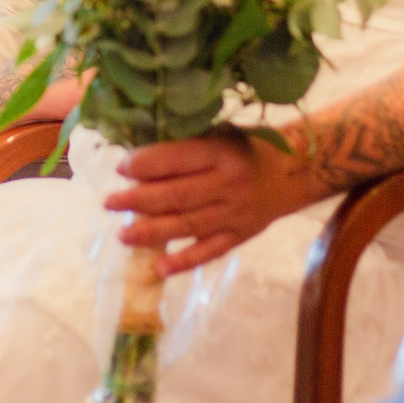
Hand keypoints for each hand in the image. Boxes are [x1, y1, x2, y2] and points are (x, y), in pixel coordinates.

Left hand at [105, 129, 320, 276]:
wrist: (293, 170)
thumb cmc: (245, 146)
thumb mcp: (220, 134)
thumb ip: (186, 147)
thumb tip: (137, 162)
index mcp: (220, 152)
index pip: (177, 159)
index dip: (145, 164)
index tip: (120, 168)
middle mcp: (227, 184)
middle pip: (177, 195)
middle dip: (139, 200)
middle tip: (110, 202)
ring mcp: (235, 213)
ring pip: (188, 226)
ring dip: (152, 232)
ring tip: (122, 235)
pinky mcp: (241, 236)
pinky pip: (210, 252)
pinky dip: (184, 262)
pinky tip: (159, 268)